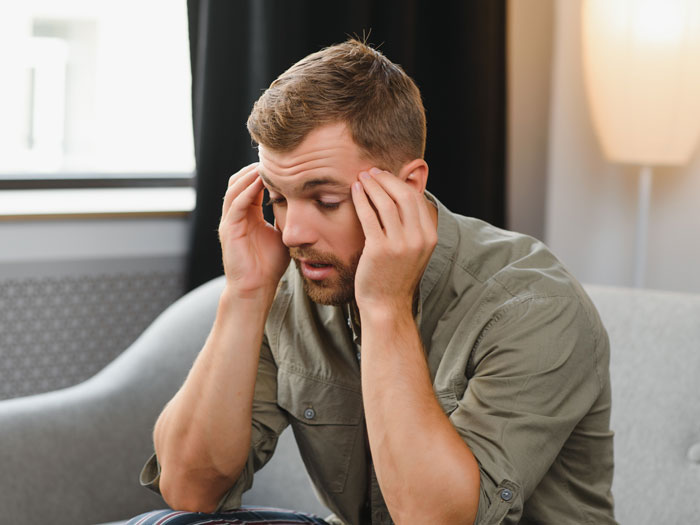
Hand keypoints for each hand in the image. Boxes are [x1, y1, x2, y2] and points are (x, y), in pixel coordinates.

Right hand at [219, 163, 289, 297]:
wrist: (257, 287)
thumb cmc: (269, 265)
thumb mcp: (282, 234)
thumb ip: (286, 217)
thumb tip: (303, 202)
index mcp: (247, 214)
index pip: (252, 185)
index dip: (264, 172)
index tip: (282, 161)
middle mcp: (236, 214)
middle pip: (239, 180)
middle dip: (254, 167)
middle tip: (273, 157)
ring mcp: (230, 221)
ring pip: (235, 188)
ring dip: (250, 174)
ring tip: (266, 164)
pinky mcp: (228, 229)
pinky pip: (236, 203)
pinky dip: (247, 190)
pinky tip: (260, 181)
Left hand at [351, 168, 436, 316]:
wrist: (386, 306)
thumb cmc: (395, 277)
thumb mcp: (413, 251)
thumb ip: (412, 228)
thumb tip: (401, 198)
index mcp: (429, 237)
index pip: (416, 199)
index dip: (399, 183)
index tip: (385, 176)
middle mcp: (418, 239)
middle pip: (403, 195)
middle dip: (386, 179)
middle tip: (371, 172)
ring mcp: (400, 245)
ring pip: (386, 202)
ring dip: (372, 185)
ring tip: (361, 178)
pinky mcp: (379, 249)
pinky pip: (369, 216)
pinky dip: (361, 199)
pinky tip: (355, 192)